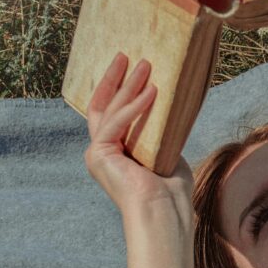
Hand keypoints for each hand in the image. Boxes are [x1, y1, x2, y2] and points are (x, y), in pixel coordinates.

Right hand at [84, 52, 193, 213]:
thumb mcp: (167, 154)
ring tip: (145, 64)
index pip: (110, 114)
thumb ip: (161, 135)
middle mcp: (100, 152)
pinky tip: (152, 91)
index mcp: (114, 153)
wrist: (164, 213)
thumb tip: (170, 111)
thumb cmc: (171, 192)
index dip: (116, 89)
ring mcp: (97, 154)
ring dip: (128, 85)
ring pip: (110, 110)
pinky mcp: (98, 154)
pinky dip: (134, 106)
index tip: (127, 66)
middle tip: (127, 54)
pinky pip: (117, 123)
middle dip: (115, 78)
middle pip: (103, 106)